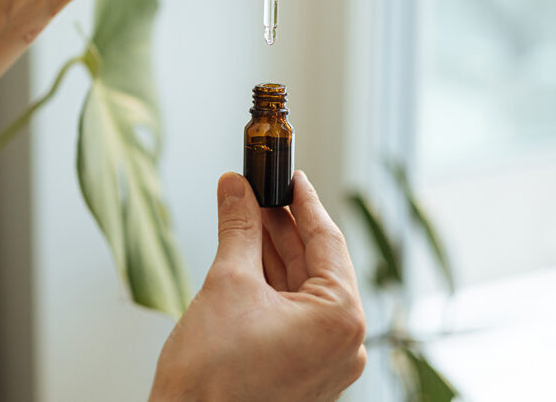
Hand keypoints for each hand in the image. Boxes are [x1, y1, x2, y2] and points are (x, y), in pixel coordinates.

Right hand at [150, 172, 366, 401]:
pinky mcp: (302, 371)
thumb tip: (236, 188)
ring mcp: (324, 361)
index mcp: (341, 319)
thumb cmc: (211, 380)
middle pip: (315, 263)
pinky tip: (246, 255)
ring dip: (273, 252)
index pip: (327, 239)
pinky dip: (271, 284)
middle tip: (255, 190)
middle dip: (281, 224)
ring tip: (244, 214)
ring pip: (302, 288)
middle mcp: (344, 343)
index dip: (303, 200)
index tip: (288, 174)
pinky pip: (293, 314)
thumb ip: (239, 227)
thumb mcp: (227, 282)